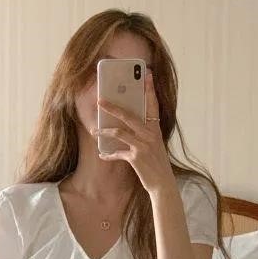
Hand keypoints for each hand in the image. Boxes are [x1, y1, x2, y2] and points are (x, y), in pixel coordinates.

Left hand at [92, 71, 175, 196]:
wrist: (163, 184)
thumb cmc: (157, 164)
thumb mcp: (154, 146)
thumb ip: (144, 134)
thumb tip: (125, 125)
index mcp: (155, 129)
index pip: (153, 105)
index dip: (150, 89)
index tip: (147, 74)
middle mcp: (150, 135)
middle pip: (129, 115)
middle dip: (113, 106)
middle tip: (100, 100)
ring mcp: (143, 146)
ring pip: (120, 132)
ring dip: (104, 131)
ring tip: (94, 131)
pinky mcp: (136, 158)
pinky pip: (118, 153)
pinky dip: (109, 155)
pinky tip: (102, 155)